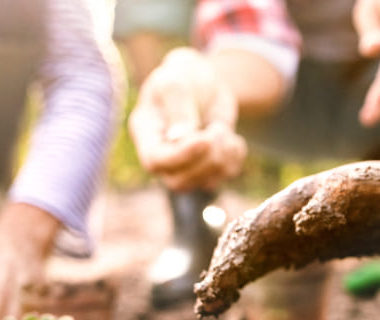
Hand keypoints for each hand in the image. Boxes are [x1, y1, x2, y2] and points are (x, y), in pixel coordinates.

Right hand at [127, 47, 246, 190]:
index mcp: (145, 132)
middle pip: (178, 180)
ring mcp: (184, 165)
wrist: (204, 80)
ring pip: (204, 182)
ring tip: (222, 128)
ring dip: (223, 156)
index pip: (155, 160)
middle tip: (218, 129)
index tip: (205, 139)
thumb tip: (178, 138)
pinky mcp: (207, 167)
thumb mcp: (177, 81)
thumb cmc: (184, 76)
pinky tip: (231, 137)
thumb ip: (178, 107)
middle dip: (206, 158)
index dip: (182, 156)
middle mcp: (161, 155)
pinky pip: (224, 175)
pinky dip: (234, 157)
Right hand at [195, 161, 379, 315]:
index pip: (252, 232)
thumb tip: (301, 224)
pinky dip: (246, 278)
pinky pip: (267, 263)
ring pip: (250, 255)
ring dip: (229, 277)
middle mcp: (284, 217)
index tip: (217, 283)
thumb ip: (330, 202)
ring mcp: (291, 233)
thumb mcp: (359, 188)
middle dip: (223, 270)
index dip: (233, 257)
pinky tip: (233, 295)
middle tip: (207, 303)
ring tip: (212, 305)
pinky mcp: (303, 247)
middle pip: (243, 244)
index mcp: (291, 202)